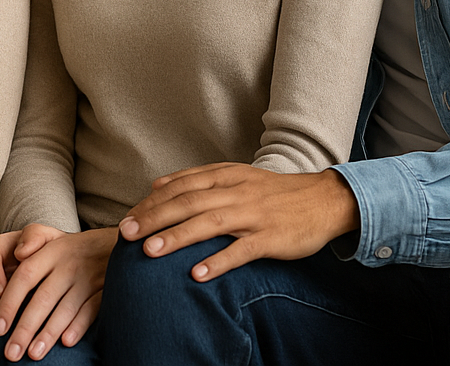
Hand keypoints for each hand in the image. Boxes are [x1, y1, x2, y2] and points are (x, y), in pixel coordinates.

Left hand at [0, 224, 115, 361]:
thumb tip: (19, 253)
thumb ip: (30, 240)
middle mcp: (68, 265)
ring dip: (49, 333)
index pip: (24, 277)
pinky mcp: (104, 290)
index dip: (9, 303)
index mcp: (50, 252)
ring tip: (33, 354)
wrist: (108, 245)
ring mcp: (87, 278)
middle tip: (10, 353)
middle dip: (25, 328)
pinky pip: (91, 310)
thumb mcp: (49, 235)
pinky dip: (78, 326)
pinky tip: (66, 342)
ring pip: (65, 309)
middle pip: (43, 299)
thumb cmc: (68, 248)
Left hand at [117, 164, 359, 280]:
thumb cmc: (273, 192)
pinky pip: (241, 250)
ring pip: (209, 223)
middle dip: (154, 218)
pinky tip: (197, 274)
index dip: (150, 202)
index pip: (180, 186)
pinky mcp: (270, 237)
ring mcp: (253, 214)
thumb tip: (156, 185)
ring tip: (150, 252)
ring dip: (177, 237)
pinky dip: (218, 261)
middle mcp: (235, 191)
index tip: (127, 219)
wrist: (323, 199)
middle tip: (126, 234)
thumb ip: (197, 180)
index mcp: (225, 175)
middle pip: (187, 202)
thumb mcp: (235, 176)